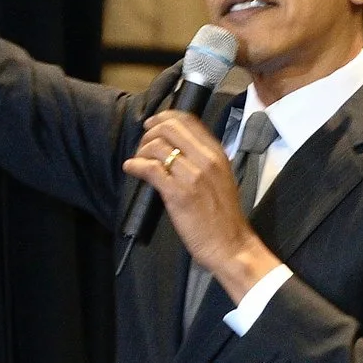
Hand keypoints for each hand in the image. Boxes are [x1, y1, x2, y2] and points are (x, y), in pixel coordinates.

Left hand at [121, 109, 277, 289]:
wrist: (231, 244)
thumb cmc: (224, 216)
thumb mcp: (220, 177)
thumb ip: (202, 159)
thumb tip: (176, 148)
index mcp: (216, 153)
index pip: (187, 120)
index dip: (164, 118)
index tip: (152, 125)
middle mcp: (206, 159)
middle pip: (169, 128)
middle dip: (149, 133)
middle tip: (143, 147)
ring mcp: (192, 175)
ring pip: (157, 147)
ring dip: (141, 151)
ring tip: (138, 161)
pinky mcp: (179, 193)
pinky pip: (151, 169)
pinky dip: (136, 166)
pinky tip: (131, 168)